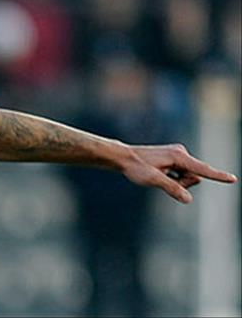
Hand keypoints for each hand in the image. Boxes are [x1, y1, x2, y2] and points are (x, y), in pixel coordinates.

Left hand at [122, 144, 237, 203]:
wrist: (124, 157)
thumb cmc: (136, 167)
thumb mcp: (153, 180)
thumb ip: (171, 188)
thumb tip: (188, 199)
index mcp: (178, 156)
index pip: (202, 169)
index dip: (218, 176)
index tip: (233, 179)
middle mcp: (181, 153)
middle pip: (194, 177)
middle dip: (182, 184)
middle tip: (160, 178)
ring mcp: (178, 156)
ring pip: (187, 177)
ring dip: (176, 182)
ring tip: (157, 176)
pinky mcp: (174, 159)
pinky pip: (181, 175)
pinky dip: (172, 178)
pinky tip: (158, 173)